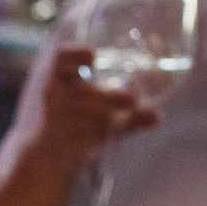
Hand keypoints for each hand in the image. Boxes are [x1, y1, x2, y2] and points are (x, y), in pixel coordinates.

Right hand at [29, 45, 158, 182]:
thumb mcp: (91, 95)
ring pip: (90, 119)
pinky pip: (91, 139)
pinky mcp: (64, 144)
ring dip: (115, 117)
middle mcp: (53, 95)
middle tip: (132, 98)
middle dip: (107, 98)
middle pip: (79, 94)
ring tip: (137, 112)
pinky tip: (121, 130)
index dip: (75, 55)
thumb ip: (124, 92)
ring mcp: (56, 122)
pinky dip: (108, 135)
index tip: (93, 55)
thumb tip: (160, 99)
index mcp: (58, 73)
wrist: (47, 150)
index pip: (60, 58)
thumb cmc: (75, 112)